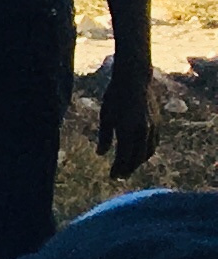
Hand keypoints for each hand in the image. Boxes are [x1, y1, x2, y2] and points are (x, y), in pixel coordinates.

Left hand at [99, 57, 157, 173]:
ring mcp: (153, 128)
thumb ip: (104, 137)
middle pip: (137, 158)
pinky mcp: (158, 124)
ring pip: (148, 152)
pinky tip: (138, 154)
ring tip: (128, 167)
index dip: (119, 169)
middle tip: (119, 176)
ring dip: (138, 162)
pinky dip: (146, 152)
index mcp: (128, 130)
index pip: (125, 157)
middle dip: (128, 169)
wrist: (135, 80)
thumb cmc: (115, 97)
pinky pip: (154, 144)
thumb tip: (101, 154)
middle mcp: (143, 132)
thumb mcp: (105, 116)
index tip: (112, 177)